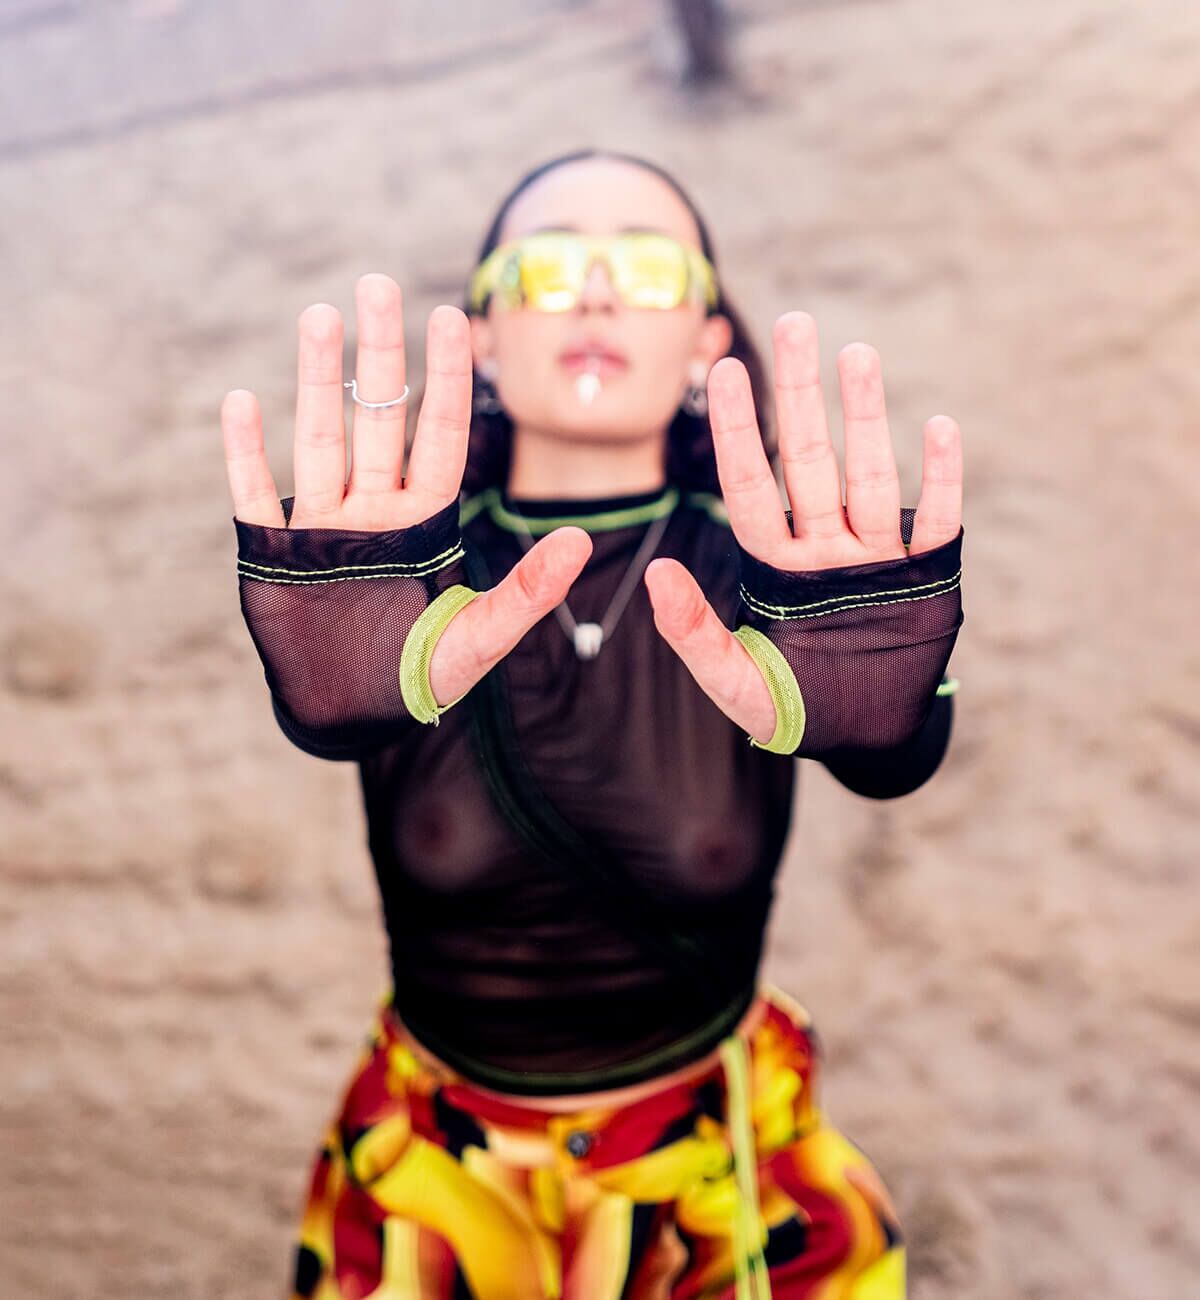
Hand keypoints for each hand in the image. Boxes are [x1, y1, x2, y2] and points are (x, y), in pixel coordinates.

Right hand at [221, 274, 591, 709]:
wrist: (352, 718)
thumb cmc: (421, 678)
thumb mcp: (481, 636)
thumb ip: (529, 592)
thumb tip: (582, 542)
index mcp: (423, 522)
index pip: (439, 435)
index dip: (446, 378)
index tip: (454, 317)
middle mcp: (373, 511)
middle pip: (378, 418)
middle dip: (380, 354)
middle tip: (378, 285)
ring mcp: (320, 526)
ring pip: (319, 438)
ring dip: (317, 381)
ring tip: (320, 316)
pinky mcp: (272, 553)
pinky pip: (253, 494)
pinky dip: (247, 453)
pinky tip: (242, 402)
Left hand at [644, 311, 961, 744]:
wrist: (868, 738)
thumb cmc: (795, 710)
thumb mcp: (736, 682)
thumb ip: (694, 634)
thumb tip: (657, 574)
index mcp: (775, 566)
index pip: (752, 486)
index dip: (741, 431)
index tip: (729, 371)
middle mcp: (824, 548)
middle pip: (810, 460)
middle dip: (803, 396)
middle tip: (797, 324)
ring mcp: (877, 557)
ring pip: (869, 475)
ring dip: (866, 417)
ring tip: (858, 353)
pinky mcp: (928, 575)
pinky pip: (935, 520)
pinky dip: (940, 479)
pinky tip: (938, 428)